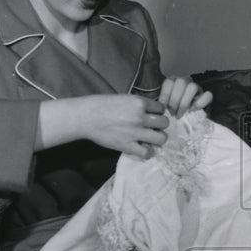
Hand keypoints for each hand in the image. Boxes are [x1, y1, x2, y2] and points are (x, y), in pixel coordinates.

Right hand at [35, 94, 168, 159]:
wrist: (86, 117)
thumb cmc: (101, 105)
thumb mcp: (123, 98)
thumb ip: (138, 105)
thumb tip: (150, 112)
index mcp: (139, 102)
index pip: (161, 108)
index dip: (158, 112)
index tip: (152, 115)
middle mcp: (139, 117)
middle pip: (165, 123)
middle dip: (160, 125)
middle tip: (153, 128)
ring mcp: (135, 132)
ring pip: (161, 138)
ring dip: (158, 138)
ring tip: (151, 138)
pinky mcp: (127, 145)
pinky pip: (147, 152)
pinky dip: (148, 152)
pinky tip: (142, 148)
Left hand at [158, 76, 212, 117]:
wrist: (187, 122)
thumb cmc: (173, 113)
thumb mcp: (164, 107)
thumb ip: (161, 103)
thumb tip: (157, 106)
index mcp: (174, 81)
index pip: (169, 81)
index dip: (165, 95)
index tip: (163, 108)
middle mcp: (185, 82)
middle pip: (181, 82)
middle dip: (175, 100)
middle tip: (172, 113)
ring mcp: (197, 88)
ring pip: (193, 87)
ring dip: (185, 102)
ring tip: (180, 114)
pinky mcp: (207, 96)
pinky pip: (207, 95)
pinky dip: (199, 103)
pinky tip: (192, 111)